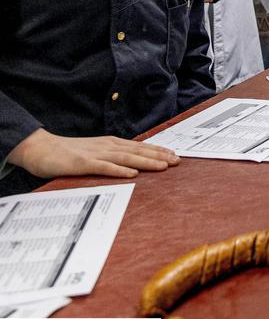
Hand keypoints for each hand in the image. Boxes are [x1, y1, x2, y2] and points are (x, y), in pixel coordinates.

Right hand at [7, 128, 179, 179]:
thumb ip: (111, 157)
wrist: (40, 148)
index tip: (174, 156)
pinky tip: (132, 174)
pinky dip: (119, 170)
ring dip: (146, 162)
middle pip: (138, 151)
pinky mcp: (83, 163)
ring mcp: (95, 154)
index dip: (158, 151)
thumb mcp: (94, 153)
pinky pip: (104, 167)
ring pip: (126, 158)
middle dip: (159, 156)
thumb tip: (131, 165)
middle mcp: (107, 146)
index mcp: (111, 144)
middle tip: (177, 161)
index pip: (139, 147)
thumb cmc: (68, 153)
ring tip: (163, 166)